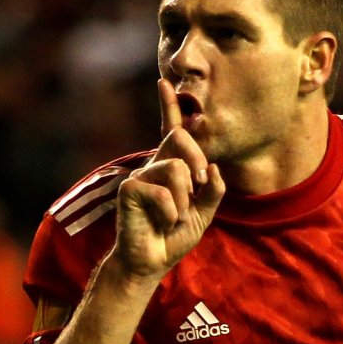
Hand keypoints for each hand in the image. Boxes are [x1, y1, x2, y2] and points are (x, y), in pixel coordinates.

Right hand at [108, 79, 226, 283]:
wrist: (151, 261)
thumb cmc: (174, 236)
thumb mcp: (204, 213)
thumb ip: (213, 190)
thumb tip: (213, 168)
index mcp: (172, 167)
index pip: (172, 132)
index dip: (169, 107)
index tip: (164, 82)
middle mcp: (154, 165)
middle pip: (180, 138)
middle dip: (197, 161)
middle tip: (199, 186)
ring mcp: (140, 175)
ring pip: (176, 169)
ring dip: (184, 200)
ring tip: (175, 217)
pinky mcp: (129, 189)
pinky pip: (162, 191)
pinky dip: (170, 212)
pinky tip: (162, 223)